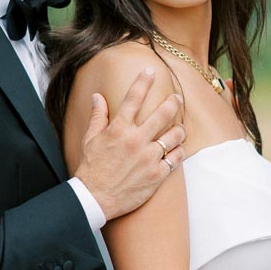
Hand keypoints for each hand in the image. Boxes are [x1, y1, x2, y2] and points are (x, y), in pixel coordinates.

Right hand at [74, 69, 185, 221]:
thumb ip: (98, 116)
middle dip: (173, 102)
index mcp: (119, 129)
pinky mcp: (157, 175)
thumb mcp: (90, 140)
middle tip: (177, 98)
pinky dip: (179, 152)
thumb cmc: (91, 168)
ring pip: (175, 136)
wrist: (95, 198)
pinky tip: (177, 150)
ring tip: (180, 129)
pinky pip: (176, 158)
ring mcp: (148, 158)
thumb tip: (98, 96)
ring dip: (180, 130)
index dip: (143, 81)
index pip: (133, 98)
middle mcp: (136, 140)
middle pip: (163, 114)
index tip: (151, 70)